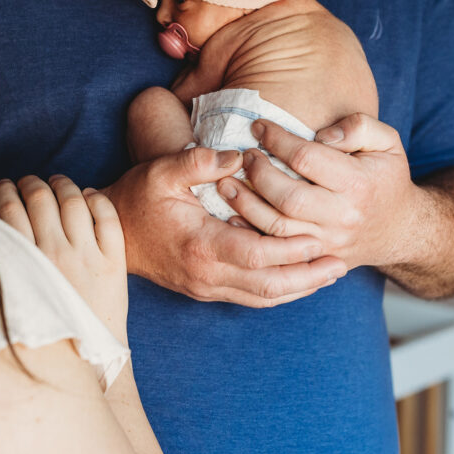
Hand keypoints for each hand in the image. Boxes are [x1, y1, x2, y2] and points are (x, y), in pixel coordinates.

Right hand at [0, 175, 127, 343]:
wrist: (89, 360)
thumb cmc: (47, 333)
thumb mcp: (16, 299)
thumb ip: (5, 266)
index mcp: (28, 264)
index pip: (10, 210)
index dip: (4, 191)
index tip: (3, 185)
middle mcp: (57, 255)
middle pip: (40, 198)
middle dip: (30, 183)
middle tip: (27, 181)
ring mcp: (89, 256)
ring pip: (74, 201)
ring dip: (62, 184)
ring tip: (56, 182)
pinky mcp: (115, 262)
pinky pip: (108, 216)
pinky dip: (96, 199)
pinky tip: (88, 195)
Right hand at [103, 147, 346, 306]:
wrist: (113, 235)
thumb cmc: (136, 199)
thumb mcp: (160, 171)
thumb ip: (197, 161)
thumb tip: (235, 155)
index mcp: (199, 245)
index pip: (256, 255)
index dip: (290, 250)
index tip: (319, 237)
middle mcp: (206, 274)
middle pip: (268, 285)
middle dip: (307, 276)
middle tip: (340, 263)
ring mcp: (206, 287)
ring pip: (262, 298)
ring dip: (299, 288)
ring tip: (330, 273)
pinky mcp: (206, 290)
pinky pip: (251, 297)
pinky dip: (279, 291)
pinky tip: (298, 280)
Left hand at [217, 114, 419, 272]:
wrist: (398, 230)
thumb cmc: (385, 178)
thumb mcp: (388, 142)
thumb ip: (360, 126)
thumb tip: (323, 135)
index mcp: (358, 183)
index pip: (306, 158)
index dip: (277, 139)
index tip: (259, 126)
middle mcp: (342, 217)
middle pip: (287, 197)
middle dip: (258, 173)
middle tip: (244, 155)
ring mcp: (326, 242)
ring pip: (276, 228)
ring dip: (245, 203)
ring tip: (226, 181)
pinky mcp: (313, 258)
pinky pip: (275, 251)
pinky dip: (250, 234)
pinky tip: (231, 215)